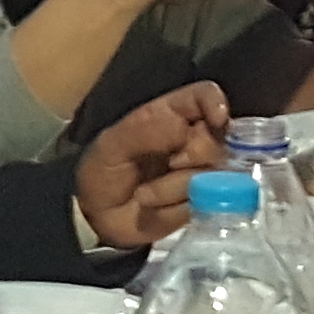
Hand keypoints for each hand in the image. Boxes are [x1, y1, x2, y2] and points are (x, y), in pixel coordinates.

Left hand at [74, 82, 233, 248]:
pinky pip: (203, 207)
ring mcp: (200, 175)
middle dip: (194, 154)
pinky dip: (174, 211)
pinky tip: (155, 211)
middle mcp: (192, 141)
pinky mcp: (201, 205)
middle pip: (218, 140)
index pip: (205, 96)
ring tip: (143, 195)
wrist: (96, 216)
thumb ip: (146, 130)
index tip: (216, 119)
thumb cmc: (104, 170)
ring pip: (212, 178)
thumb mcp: (113, 144)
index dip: (216, 103)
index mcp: (171, 115)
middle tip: (169, 163)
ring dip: (172, 189)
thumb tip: (184, 128)